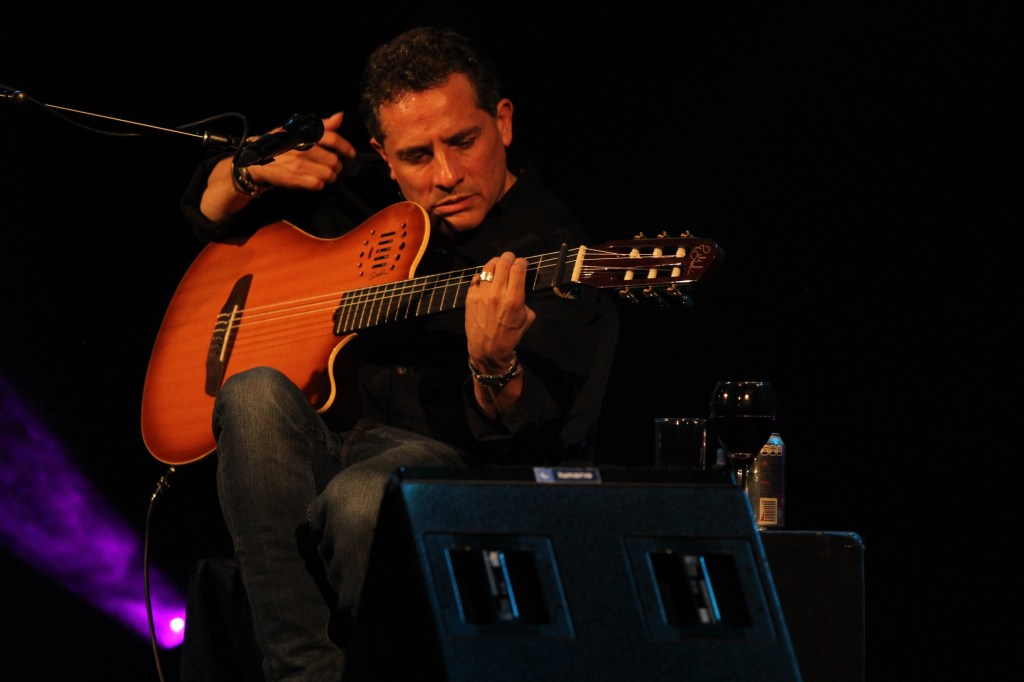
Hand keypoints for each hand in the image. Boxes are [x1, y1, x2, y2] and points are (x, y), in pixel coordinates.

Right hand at [245, 112, 356, 190]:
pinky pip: (317, 184)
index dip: (346, 147)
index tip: (351, 153)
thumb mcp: (298, 129)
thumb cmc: (280, 144)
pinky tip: (314, 181)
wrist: (255, 159)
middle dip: (336, 167)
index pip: (332, 138)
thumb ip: (321, 125)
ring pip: (328, 174)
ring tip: (323, 175)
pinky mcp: (294, 177)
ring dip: (329, 177)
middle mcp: (302, 147)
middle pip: (334, 161)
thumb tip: (340, 116)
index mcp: (305, 134)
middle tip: (331, 167)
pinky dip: (319, 184)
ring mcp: (298, 163)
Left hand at [465, 252, 534, 372]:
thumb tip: (520, 287)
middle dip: (509, 257)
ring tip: (499, 263)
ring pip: (488, 267)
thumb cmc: (510, 336)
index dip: (522, 261)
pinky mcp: (470, 297)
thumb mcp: (527, 318)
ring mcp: (482, 294)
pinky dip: (483, 274)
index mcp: (514, 299)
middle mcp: (497, 293)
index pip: (518, 269)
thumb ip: (525, 300)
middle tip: (511, 258)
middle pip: (503, 263)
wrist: (487, 349)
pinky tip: (487, 278)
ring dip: (496, 262)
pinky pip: (477, 278)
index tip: (523, 262)